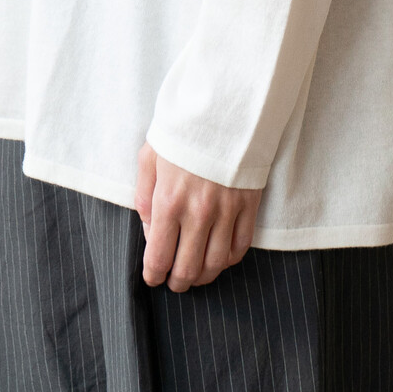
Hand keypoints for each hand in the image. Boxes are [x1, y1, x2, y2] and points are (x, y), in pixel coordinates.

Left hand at [134, 141, 260, 291]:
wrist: (224, 108)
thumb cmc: (182, 132)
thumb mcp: (149, 157)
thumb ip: (143, 197)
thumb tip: (149, 231)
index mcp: (168, 201)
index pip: (159, 256)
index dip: (153, 274)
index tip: (152, 277)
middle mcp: (198, 212)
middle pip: (188, 268)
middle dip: (177, 282)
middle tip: (173, 282)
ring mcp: (227, 211)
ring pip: (216, 264)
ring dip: (203, 277)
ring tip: (195, 275)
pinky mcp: (249, 205)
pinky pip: (241, 247)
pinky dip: (230, 260)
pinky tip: (220, 257)